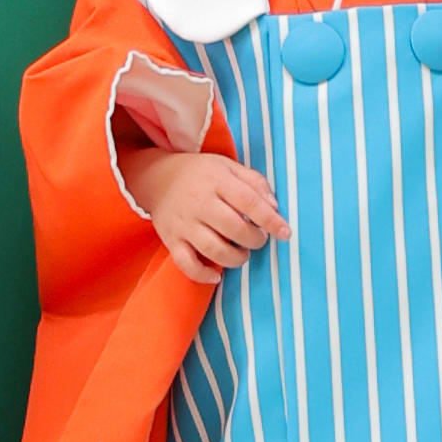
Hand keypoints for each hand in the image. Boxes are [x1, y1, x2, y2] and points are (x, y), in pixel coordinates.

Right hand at [137, 146, 289, 281]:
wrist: (157, 177)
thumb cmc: (201, 174)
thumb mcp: (228, 166)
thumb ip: (255, 182)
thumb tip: (274, 207)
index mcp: (217, 180)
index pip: (249, 202)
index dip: (271, 220)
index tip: (285, 233)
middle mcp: (200, 202)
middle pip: (234, 228)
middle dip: (255, 240)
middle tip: (258, 239)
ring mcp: (184, 223)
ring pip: (214, 250)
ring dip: (236, 258)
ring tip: (242, 254)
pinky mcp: (172, 240)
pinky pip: (187, 264)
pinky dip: (203, 274)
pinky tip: (217, 275)